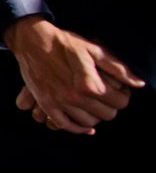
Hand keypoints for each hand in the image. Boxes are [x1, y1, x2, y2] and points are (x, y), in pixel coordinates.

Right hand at [10, 12, 139, 132]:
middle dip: (111, 107)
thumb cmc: (66, 44)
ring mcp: (61, 104)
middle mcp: (75, 97)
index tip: (120, 91)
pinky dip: (79, 129)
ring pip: (88, 123)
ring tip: (97, 106)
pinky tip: (86, 126)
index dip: (123, 97)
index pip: (119, 102)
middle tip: (109, 98)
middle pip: (105, 115)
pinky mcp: (49, 107)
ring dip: (97, 117)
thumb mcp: (95, 50)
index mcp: (90, 83)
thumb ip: (118, 68)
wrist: (34, 42)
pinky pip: (66, 126)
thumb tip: (137, 83)